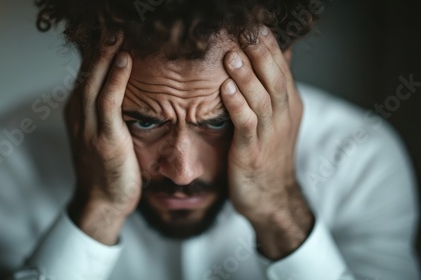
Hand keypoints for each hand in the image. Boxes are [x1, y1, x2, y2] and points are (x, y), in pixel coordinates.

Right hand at [65, 31, 140, 244]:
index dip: (95, 52)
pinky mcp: (104, 138)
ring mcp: (87, 126)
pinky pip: (108, 101)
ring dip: (104, 54)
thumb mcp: (101, 135)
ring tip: (115, 32)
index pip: (85, 74)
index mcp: (77, 112)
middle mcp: (77, 115)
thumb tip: (121, 91)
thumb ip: (105, 112)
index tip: (107, 32)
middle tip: (110, 23)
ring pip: (93, 82)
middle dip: (97, 46)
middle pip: (85, 72)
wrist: (102, 202)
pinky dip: (114, 78)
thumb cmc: (107, 169)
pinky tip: (123, 59)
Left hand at [220, 26, 313, 258]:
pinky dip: (237, 106)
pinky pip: (246, 126)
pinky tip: (225, 89)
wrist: (271, 197)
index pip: (282, 70)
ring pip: (262, 100)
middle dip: (262, 54)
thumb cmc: (268, 155)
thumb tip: (277, 58)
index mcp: (288, 107)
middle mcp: (282, 118)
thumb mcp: (276, 120)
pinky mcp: (252, 153)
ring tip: (232, 55)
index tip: (258, 26)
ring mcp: (269, 136)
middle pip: (275, 80)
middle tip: (249, 30)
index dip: (271, 48)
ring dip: (247, 77)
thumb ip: (272, 91)